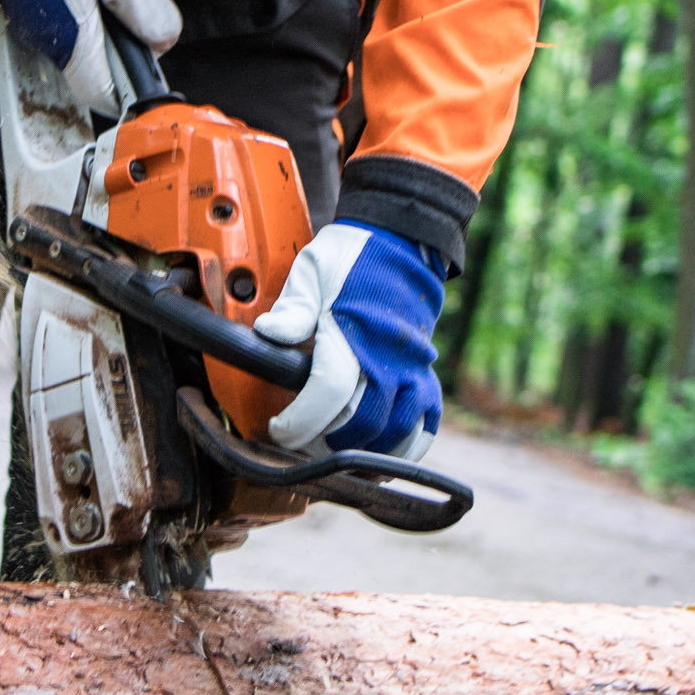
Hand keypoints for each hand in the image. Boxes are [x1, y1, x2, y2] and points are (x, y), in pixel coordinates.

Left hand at [254, 222, 445, 459]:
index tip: (279, 429)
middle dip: (325, 443)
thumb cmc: (352, 256)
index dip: (300, 422)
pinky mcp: (426, 374)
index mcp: (353, 332)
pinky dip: (406, 448)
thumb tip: (268, 333)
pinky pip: (426, 425)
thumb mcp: (312, 270)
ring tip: (333, 450)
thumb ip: (293, 308)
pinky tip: (378, 453)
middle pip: (362, 423)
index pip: (329, 392)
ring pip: (397, 432)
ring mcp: (412, 368)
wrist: (401, 241)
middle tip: (301, 443)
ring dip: (364, 450)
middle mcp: (387, 356)